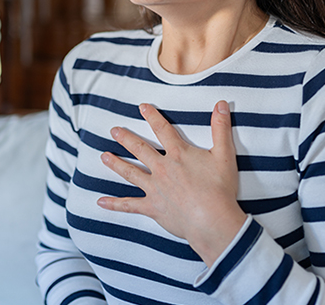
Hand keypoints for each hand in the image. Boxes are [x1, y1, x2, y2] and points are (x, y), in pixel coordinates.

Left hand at [97, 100, 247, 266]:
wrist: (211, 219)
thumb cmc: (219, 189)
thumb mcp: (224, 154)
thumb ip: (221, 128)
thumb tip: (221, 104)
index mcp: (178, 154)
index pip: (162, 129)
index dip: (152, 116)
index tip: (142, 107)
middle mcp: (162, 168)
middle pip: (140, 149)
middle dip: (126, 138)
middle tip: (114, 130)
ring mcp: (155, 188)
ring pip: (130, 173)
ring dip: (116, 164)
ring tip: (104, 156)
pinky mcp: (152, 207)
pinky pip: (130, 205)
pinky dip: (115, 204)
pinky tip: (101, 202)